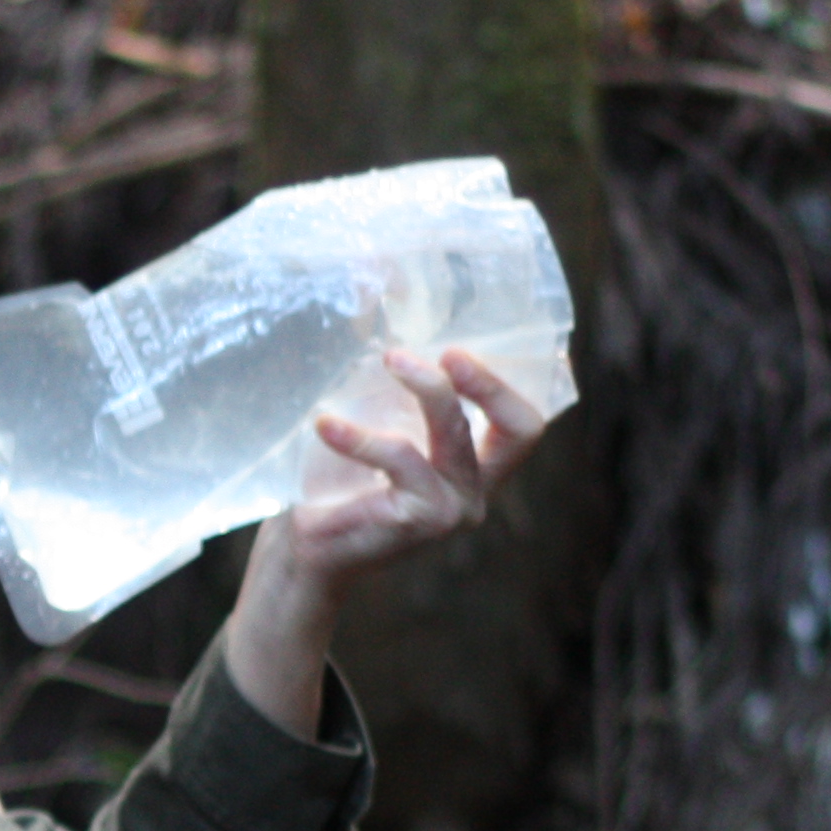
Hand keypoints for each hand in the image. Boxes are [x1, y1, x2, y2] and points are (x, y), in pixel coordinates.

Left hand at [274, 346, 548, 592]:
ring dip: (424, 387)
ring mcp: (454, 509)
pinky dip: (361, 437)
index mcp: (474, 464)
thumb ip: (379, 363)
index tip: (512, 338)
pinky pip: (402, 459)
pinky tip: (325, 424)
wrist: (300, 549)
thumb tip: (367, 282)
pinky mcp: (423, 522)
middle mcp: (475, 488)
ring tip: (385, 358)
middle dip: (489, 379)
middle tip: (448, 350)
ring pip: (455, 432)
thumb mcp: (365, 413)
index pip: (524, 423)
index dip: (529, 381)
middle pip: (520, 426)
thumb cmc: (332, 480)